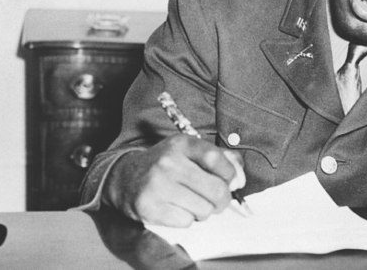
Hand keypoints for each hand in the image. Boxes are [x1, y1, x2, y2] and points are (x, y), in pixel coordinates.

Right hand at [102, 134, 244, 226]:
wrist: (126, 177)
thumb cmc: (169, 165)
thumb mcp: (193, 152)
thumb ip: (224, 159)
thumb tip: (240, 180)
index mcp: (183, 144)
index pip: (217, 159)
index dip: (230, 174)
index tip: (229, 180)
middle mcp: (169, 162)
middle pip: (216, 190)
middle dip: (222, 199)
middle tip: (216, 199)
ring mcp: (157, 186)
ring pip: (204, 210)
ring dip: (204, 210)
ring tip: (192, 202)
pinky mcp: (150, 207)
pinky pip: (187, 222)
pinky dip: (187, 219)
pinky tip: (177, 208)